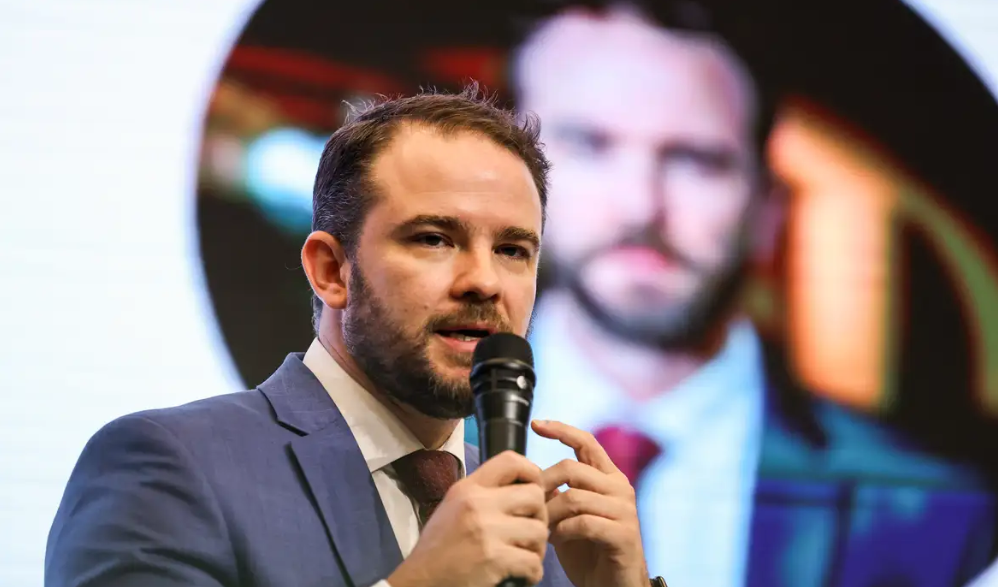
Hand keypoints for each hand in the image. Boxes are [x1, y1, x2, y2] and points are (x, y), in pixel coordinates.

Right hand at [387, 450, 549, 586]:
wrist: (419, 582)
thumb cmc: (439, 548)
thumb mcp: (453, 507)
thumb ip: (483, 495)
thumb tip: (521, 488)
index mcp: (468, 488)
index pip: (510, 460)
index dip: (532, 472)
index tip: (534, 491)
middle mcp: (477, 503)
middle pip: (535, 496)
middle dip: (540, 517)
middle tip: (530, 533)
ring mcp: (486, 530)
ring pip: (539, 531)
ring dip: (537, 549)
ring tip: (523, 557)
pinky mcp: (493, 559)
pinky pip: (534, 562)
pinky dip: (532, 573)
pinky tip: (520, 576)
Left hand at [532, 420, 648, 586]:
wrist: (613, 586)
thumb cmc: (588, 550)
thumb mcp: (568, 516)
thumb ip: (557, 493)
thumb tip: (530, 473)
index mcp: (608, 477)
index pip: (586, 442)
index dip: (561, 429)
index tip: (536, 423)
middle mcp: (619, 488)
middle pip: (572, 468)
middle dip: (542, 484)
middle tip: (528, 503)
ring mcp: (625, 510)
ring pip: (574, 496)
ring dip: (549, 513)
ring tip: (540, 528)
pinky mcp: (624, 534)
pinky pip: (583, 522)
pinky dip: (562, 531)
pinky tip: (555, 540)